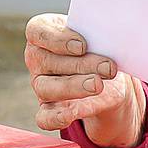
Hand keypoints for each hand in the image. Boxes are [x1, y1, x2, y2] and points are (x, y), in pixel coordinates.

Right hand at [23, 14, 144, 147]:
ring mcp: (40, 84)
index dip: (57, 39)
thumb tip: (110, 34)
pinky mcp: (48, 109)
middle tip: (107, 67)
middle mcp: (36, 58)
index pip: (37, 32)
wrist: (108, 73)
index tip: (82, 46)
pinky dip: (56, 117)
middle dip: (80, 65)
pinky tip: (73, 114)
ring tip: (99, 85)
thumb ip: (98, 30)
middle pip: (46, 61)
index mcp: (42, 32)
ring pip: (46, 88)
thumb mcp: (99, 32)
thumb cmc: (99, 44)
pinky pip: (44, 118)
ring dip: (74, 87)